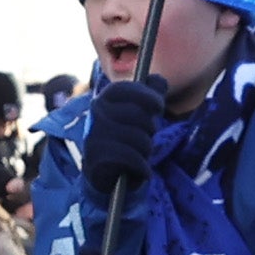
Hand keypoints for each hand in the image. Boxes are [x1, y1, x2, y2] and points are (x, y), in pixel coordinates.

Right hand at [75, 76, 166, 195]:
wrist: (103, 175)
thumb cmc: (124, 140)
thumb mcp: (137, 115)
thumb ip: (150, 96)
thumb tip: (160, 78)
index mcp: (104, 99)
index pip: (125, 89)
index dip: (146, 95)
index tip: (159, 107)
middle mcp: (96, 114)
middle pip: (138, 115)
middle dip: (150, 130)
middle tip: (145, 138)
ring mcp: (94, 135)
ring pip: (138, 138)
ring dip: (146, 150)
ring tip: (140, 154)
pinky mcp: (97, 157)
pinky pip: (132, 158)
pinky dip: (142, 167)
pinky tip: (141, 169)